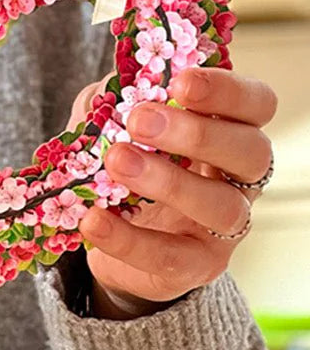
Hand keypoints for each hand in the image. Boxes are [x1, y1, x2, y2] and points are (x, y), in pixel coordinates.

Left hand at [68, 67, 275, 318]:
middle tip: (140, 121)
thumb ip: (112, 103)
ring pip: (220, 205)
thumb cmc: (125, 161)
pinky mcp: (195, 266)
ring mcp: (223, 227)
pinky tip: (94, 219)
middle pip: (251, 152)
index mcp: (229, 131)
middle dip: (198, 133)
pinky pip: (170, 256)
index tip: (181, 82)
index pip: (256, 105)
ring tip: (116, 162)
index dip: (227, 91)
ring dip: (167, 181)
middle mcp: (239, 178)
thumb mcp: (114, 123)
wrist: (112, 236)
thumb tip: (102, 91)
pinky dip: (128, 238)